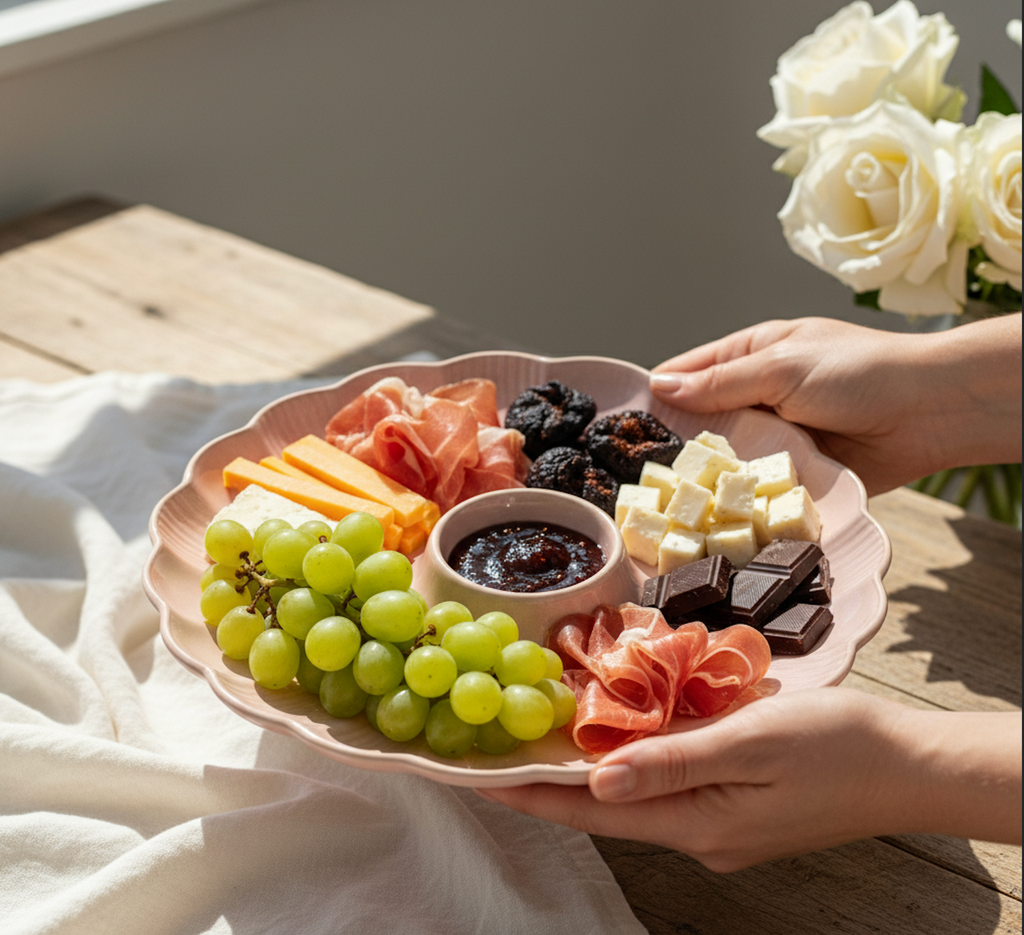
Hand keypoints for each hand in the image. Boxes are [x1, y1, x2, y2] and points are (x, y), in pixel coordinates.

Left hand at [477, 689, 1021, 871]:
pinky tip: (622, 732)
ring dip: (592, 768)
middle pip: (609, 809)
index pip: (594, 814)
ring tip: (545, 733)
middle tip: (502, 746)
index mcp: (699, 825)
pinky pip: (671, 785)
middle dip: (554, 780)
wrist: (907, 765)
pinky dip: (638, 760)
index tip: (481, 777)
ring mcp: (721, 825)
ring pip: (639, 795)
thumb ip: (671, 763)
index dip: (535, 794)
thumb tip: (596, 783)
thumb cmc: (835, 746)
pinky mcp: (737, 807)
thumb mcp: (749, 742)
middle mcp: (701, 835)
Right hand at [648, 315, 1021, 494]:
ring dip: (706, 477)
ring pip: (725, 460)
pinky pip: (755, 489)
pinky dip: (737, 500)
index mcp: (750, 356)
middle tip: (635, 475)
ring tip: (665, 500)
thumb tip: (661, 386)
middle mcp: (756, 398)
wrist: (927, 414)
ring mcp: (773, 439)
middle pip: (700, 421)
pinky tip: (710, 515)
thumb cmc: (859, 372)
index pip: (687, 373)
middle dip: (675, 445)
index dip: (655, 396)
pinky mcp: (792, 476)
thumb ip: (720, 383)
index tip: (620, 427)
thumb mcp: (780, 366)